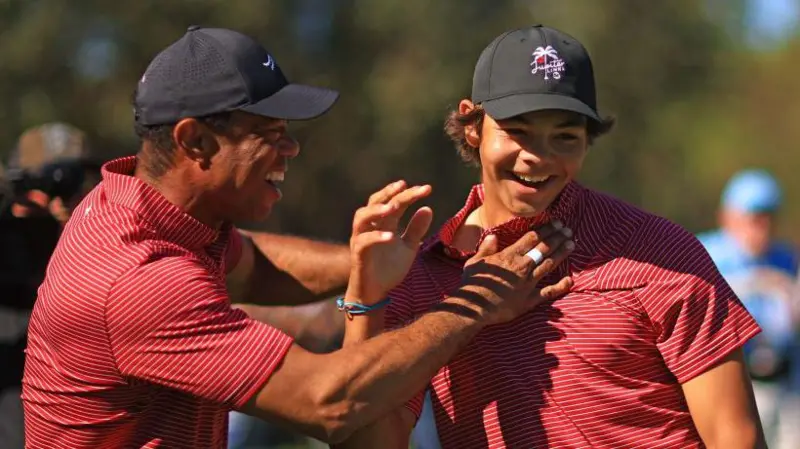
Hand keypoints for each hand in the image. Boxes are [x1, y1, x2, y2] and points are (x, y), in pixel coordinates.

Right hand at [346, 181, 433, 303]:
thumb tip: (428, 208)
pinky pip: (363, 242)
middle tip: (405, 185)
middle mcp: (370, 227)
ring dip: (376, 210)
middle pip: (375, 202)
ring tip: (393, 206)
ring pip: (361, 217)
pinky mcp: (358, 255)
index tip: (426, 189)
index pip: (394, 202)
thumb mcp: (408, 248)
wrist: (375, 293)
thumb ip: (416, 229)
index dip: (408, 194)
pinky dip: (375, 237)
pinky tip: (390, 236)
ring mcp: (361, 239)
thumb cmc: (389, 269)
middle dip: (389, 192)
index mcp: (383, 224)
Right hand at [447, 222, 573, 324]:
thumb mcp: (475, 261)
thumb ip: (486, 248)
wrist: (474, 307)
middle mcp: (522, 266)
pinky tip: (570, 280)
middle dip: (557, 237)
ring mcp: (528, 283)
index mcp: (509, 256)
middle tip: (567, 230)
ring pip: (549, 264)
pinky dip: (561, 286)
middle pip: (544, 248)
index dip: (546, 229)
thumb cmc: (472, 284)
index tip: (556, 223)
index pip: (532, 238)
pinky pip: (549, 292)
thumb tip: (494, 236)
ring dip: (561, 253)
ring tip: (571, 244)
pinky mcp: (530, 300)